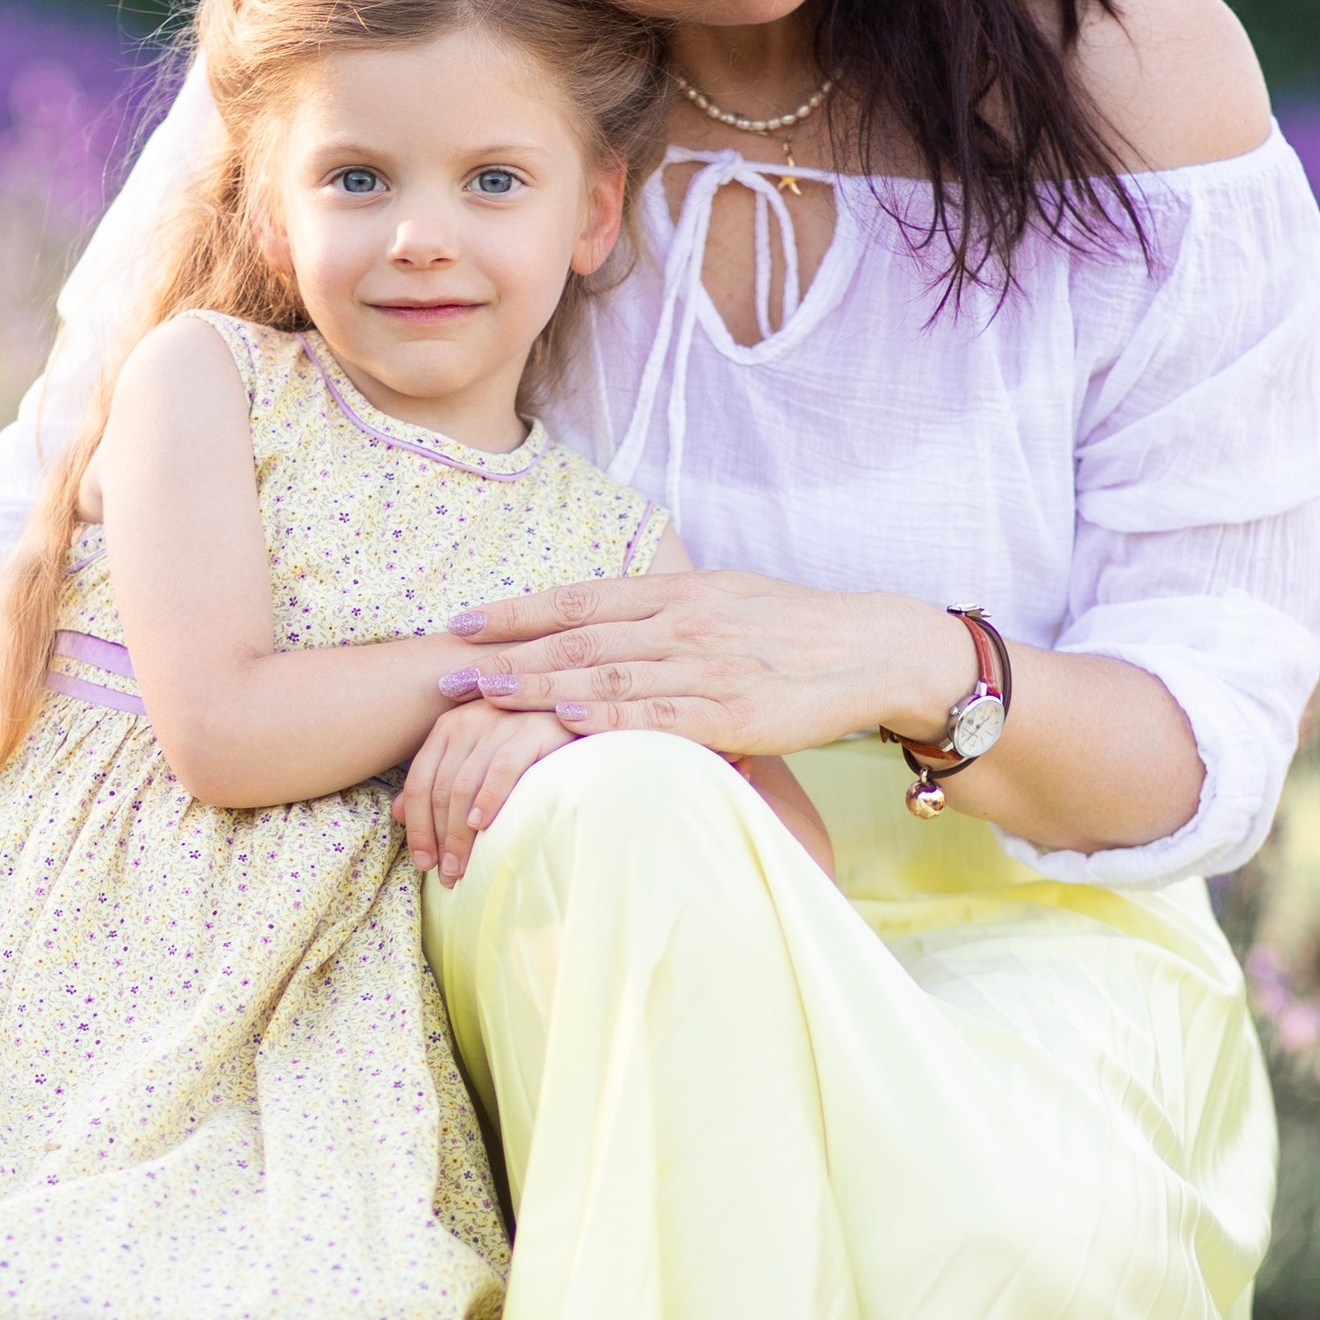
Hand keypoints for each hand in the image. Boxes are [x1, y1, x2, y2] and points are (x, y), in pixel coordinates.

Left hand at [398, 704, 576, 884]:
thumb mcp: (477, 762)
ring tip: (462, 867)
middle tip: (446, 875)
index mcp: (448, 727)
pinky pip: (502, 769)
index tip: (423, 863)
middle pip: (439, 789)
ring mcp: (500, 722)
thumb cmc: (527, 751)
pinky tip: (482, 826)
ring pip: (464, 785)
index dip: (417, 827)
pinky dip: (488, 799)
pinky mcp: (533, 729)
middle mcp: (468, 720)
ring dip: (459, 834)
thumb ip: (438, 781)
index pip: (418, 782)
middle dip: (439, 838)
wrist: (582, 721)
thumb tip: (397, 813)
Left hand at [436, 567, 969, 759]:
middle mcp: (685, 622)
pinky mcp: (733, 712)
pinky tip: (564, 727)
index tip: (463, 624)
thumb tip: (603, 626)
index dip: (518, 612)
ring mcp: (708, 667)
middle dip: (508, 654)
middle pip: (579, 638)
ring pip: (608, 676)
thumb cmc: (793, 631)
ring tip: (484, 698)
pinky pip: (658, 716)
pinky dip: (607, 719)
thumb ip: (664, 613)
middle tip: (447, 671)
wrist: (872, 650)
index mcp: (679, 592)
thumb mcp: (726, 600)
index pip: (581, 599)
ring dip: (539, 688)